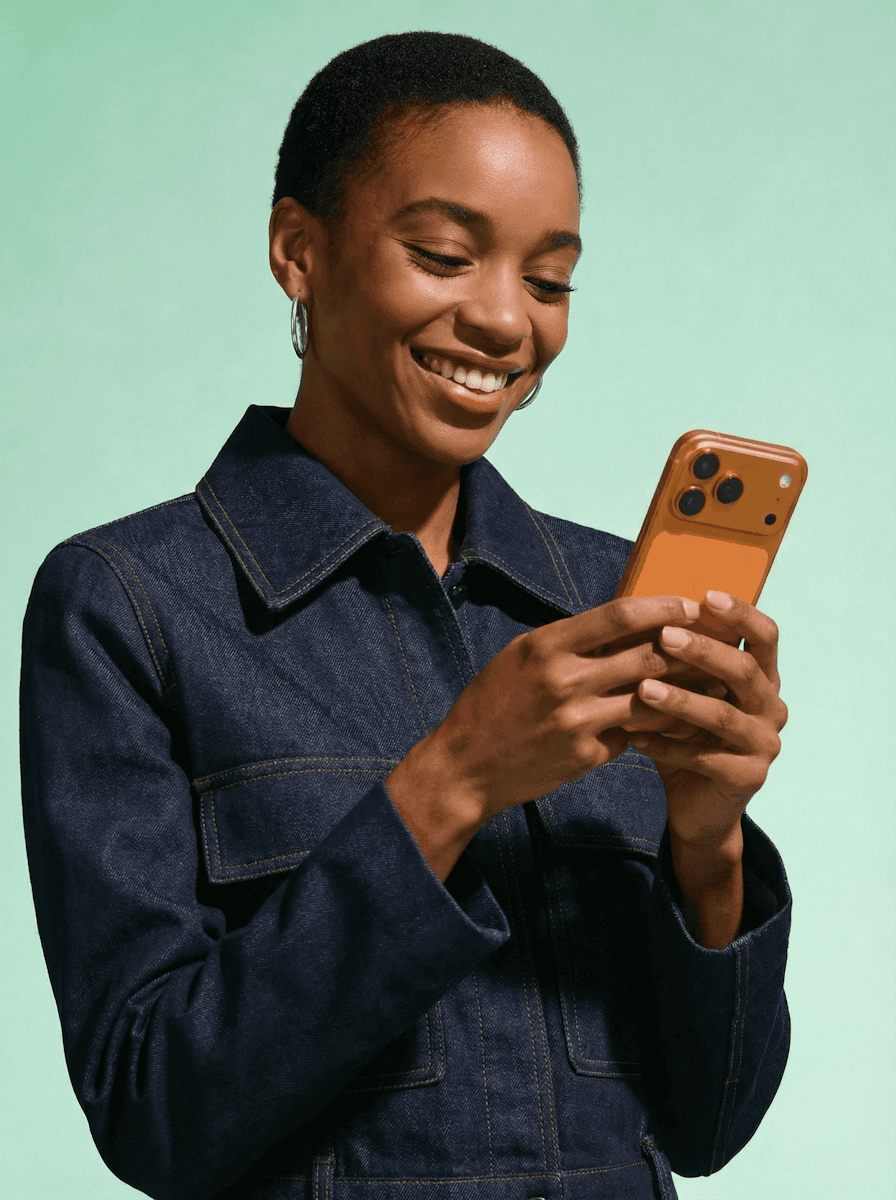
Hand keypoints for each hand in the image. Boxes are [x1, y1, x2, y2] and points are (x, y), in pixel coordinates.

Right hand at [387, 595, 704, 879]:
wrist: (466, 766)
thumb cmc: (493, 704)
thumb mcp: (520, 656)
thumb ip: (569, 640)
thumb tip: (624, 623)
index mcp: (546, 646)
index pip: (620, 616)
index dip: (663, 607)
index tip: (690, 606)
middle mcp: (564, 681)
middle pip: (646, 655)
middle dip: (688, 647)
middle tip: (716, 641)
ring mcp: (578, 721)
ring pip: (652, 698)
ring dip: (687, 689)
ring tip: (713, 680)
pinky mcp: (587, 755)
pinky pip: (633, 733)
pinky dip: (655, 724)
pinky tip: (677, 721)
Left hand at [628, 590, 786, 900]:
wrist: (697, 805)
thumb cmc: (686, 735)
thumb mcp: (685, 691)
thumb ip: (676, 660)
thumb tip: (634, 610)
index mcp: (762, 679)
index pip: (765, 636)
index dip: (741, 614)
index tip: (706, 596)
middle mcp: (772, 707)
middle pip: (745, 671)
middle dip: (705, 651)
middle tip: (665, 636)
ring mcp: (765, 744)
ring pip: (723, 716)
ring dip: (681, 699)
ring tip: (642, 688)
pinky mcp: (749, 777)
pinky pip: (705, 758)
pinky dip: (667, 746)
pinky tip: (634, 738)